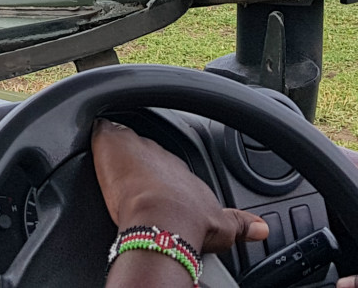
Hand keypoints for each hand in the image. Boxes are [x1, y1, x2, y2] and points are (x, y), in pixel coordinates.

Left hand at [92, 118, 267, 253]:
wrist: (164, 222)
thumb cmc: (191, 225)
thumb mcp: (223, 227)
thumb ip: (243, 224)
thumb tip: (263, 229)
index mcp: (184, 172)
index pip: (173, 166)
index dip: (165, 174)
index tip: (160, 183)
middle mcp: (162, 156)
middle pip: (151, 150)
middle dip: (143, 160)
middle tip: (133, 175)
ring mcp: (136, 148)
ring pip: (127, 137)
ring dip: (121, 144)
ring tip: (112, 154)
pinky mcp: (111, 144)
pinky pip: (102, 129)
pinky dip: (99, 132)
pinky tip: (94, 134)